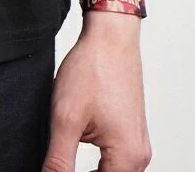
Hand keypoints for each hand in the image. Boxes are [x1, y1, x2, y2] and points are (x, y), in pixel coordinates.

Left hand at [41, 14, 151, 170]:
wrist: (110, 36)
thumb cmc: (94, 68)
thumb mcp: (66, 119)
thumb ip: (58, 161)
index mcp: (128, 157)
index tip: (55, 170)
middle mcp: (139, 155)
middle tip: (57, 164)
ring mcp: (137, 142)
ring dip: (89, 171)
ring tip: (65, 156)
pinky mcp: (131, 131)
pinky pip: (116, 159)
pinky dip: (97, 160)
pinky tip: (77, 147)